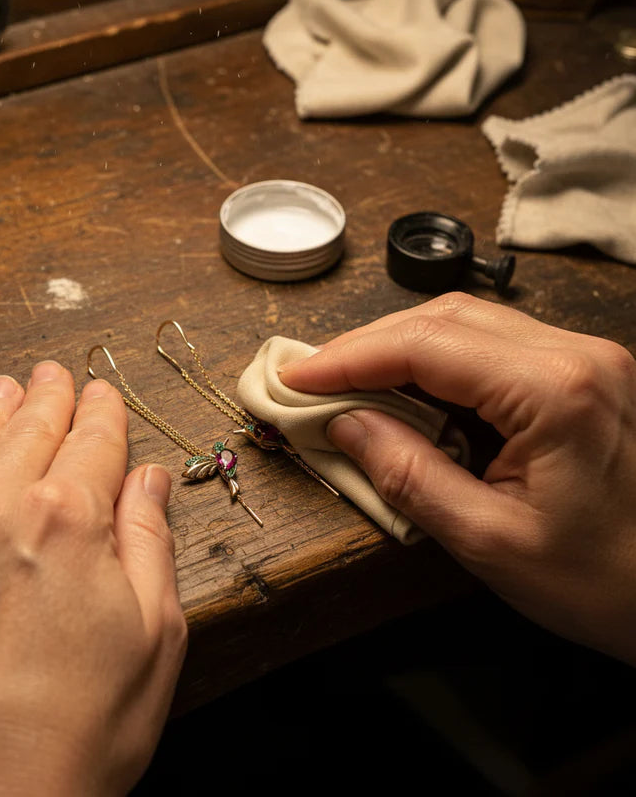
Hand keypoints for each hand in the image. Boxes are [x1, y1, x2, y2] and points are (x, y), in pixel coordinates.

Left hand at [0, 362, 186, 796]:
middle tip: (53, 374)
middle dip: (47, 398)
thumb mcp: (155, 632)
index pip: (92, 441)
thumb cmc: (85, 727)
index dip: (102, 414)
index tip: (103, 395)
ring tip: (3, 389)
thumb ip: (148, 539)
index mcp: (70, 519)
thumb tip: (146, 477)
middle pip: (28, 432)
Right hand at [280, 293, 635, 664]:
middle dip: (366, 346)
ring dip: (396, 350)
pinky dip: (432, 363)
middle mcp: (575, 354)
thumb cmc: (606, 581)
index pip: (425, 345)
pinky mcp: (578, 373)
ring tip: (344, 383)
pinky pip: (489, 347)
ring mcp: (582, 358)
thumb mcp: (490, 541)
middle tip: (310, 378)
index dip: (347, 357)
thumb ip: (408, 475)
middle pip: (443, 319)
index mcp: (556, 391)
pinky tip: (401, 390)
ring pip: (464, 324)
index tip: (294, 376)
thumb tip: (344, 423)